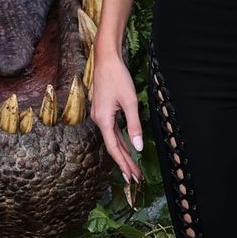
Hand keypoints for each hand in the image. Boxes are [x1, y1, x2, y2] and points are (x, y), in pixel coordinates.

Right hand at [89, 51, 144, 206]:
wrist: (105, 59)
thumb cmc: (117, 77)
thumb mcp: (130, 102)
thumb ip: (134, 125)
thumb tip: (138, 147)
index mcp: (103, 120)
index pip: (114, 148)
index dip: (124, 163)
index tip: (132, 176)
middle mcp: (98, 120)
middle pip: (113, 146)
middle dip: (124, 162)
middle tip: (134, 177)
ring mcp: (99, 115)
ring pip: (112, 139)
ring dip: (123, 153)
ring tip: (132, 167)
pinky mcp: (102, 110)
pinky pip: (111, 130)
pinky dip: (120, 141)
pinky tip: (126, 146)